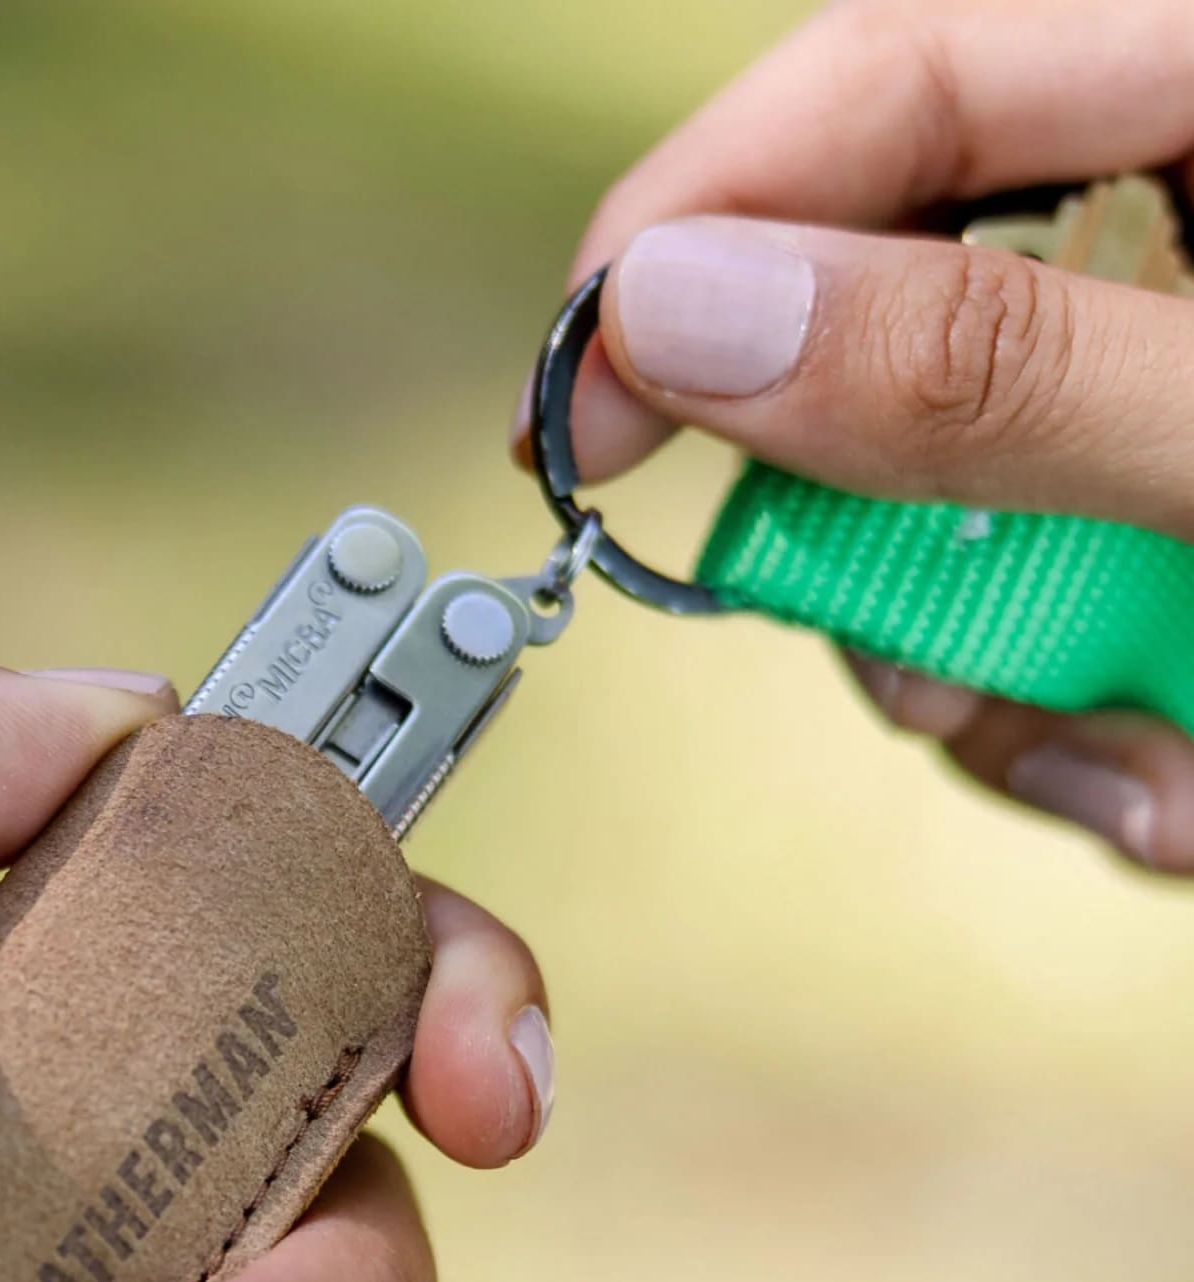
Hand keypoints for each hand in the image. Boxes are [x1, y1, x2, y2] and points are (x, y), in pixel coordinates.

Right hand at [521, 0, 1193, 872]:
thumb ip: (990, 371)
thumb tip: (677, 317)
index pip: (889, 77)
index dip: (690, 233)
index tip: (572, 422)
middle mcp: (1169, 230)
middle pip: (884, 335)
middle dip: (884, 561)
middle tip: (943, 683)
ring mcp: (1156, 380)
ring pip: (939, 513)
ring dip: (1002, 695)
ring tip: (1163, 781)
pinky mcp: (1155, 509)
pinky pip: (1027, 605)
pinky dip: (1073, 730)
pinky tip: (1183, 777)